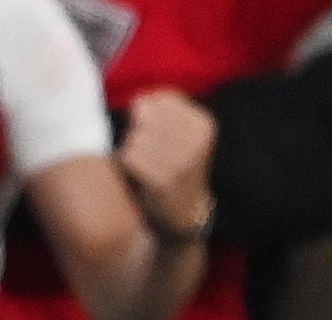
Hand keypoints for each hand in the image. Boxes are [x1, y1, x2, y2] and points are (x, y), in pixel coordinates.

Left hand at [116, 89, 217, 240]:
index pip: (157, 98)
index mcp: (203, 123)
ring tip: (146, 163)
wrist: (186, 210)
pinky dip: (128, 164)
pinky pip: (130, 156)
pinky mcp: (164, 179)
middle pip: (143, 116)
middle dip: (138, 132)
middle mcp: (197, 140)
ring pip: (135, 136)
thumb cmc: (176, 163)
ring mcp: (182, 161)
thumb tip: (138, 105)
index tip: (156, 133)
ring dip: (132, 149)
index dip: (146, 114)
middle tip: (151, 152)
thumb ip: (160, 106)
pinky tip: (141, 174)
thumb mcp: (181, 130)